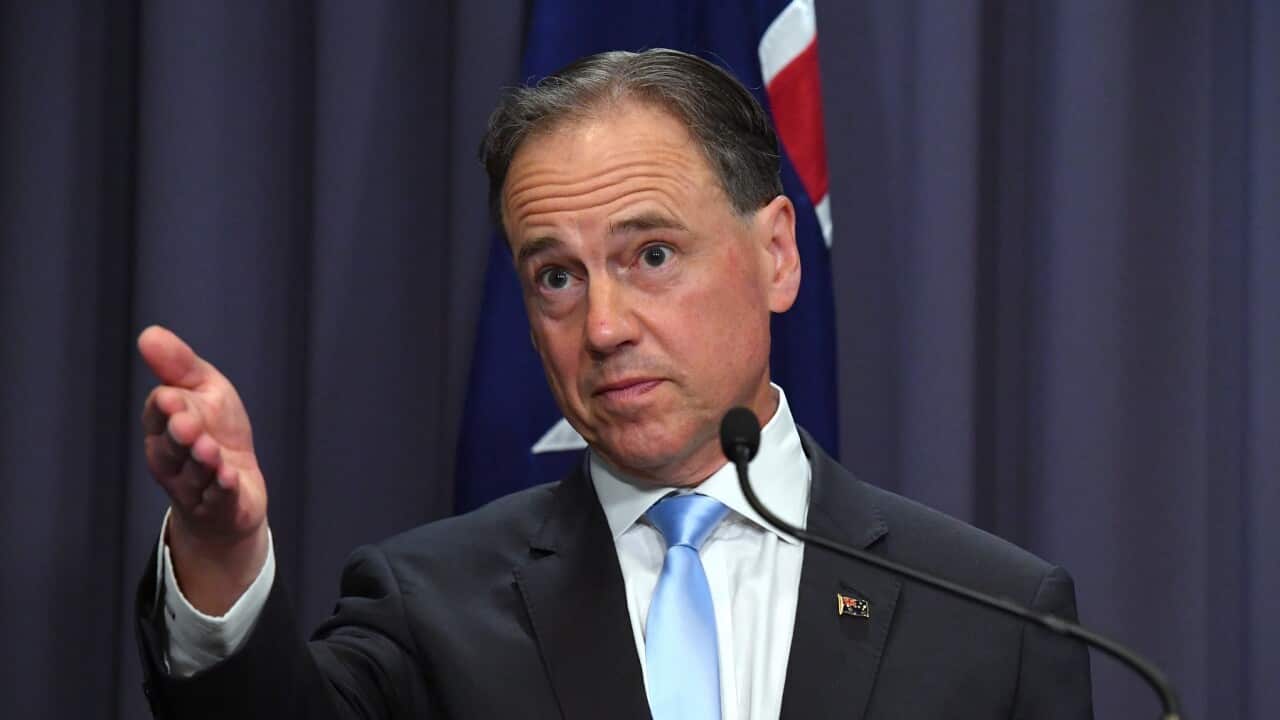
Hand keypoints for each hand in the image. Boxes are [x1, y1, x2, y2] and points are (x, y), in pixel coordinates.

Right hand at [139, 325, 268, 614]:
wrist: (237, 486)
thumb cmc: (216, 430)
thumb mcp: (205, 391)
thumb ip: (179, 366)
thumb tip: (149, 333)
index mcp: (162, 427)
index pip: (159, 414)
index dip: (166, 407)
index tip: (172, 396)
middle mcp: (170, 460)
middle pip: (170, 448)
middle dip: (178, 436)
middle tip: (186, 424)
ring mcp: (193, 487)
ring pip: (194, 474)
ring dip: (202, 462)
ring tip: (209, 449)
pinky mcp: (218, 507)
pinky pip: (217, 499)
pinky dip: (222, 488)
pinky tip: (229, 477)